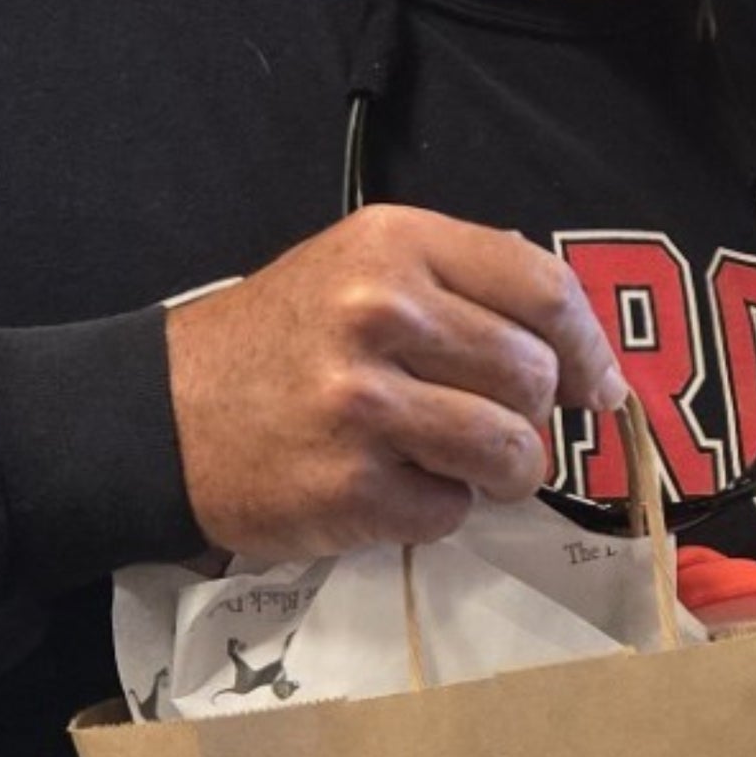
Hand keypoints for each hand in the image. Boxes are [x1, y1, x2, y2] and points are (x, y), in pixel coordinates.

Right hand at [164, 208, 625, 561]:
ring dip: (501, 473)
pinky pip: (451, 512)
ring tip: (457, 465)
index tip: (595, 385)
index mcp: (395, 244)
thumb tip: (580, 343)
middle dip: (532, 416)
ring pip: (511, 452)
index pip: (545, 290)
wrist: (160, 414)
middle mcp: (381, 313)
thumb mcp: (361, 267)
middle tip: (491, 424)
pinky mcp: (349, 486)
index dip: (588, 346)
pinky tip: (393, 487)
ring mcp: (363, 403)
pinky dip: (437, 511)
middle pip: (534, 378)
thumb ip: (465, 282)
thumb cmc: (281, 343)